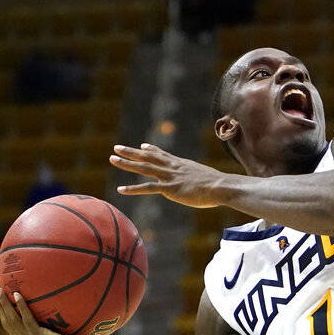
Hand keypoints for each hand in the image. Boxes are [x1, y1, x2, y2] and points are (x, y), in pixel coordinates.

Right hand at [0, 287, 91, 334]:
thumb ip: (57, 333)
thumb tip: (63, 317)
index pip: (11, 329)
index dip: (5, 315)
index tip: (2, 302)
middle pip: (7, 323)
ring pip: (11, 321)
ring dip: (3, 304)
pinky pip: (27, 320)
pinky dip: (21, 307)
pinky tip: (17, 294)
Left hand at [110, 143, 224, 207]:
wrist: (220, 186)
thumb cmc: (218, 185)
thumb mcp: (207, 178)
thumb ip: (201, 179)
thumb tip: (208, 183)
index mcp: (181, 165)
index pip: (163, 155)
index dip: (151, 149)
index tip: (143, 145)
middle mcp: (173, 168)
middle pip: (148, 157)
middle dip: (131, 152)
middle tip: (117, 148)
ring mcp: (170, 177)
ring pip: (144, 168)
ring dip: (127, 163)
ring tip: (112, 159)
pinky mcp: (169, 188)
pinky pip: (147, 188)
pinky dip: (133, 188)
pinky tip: (121, 189)